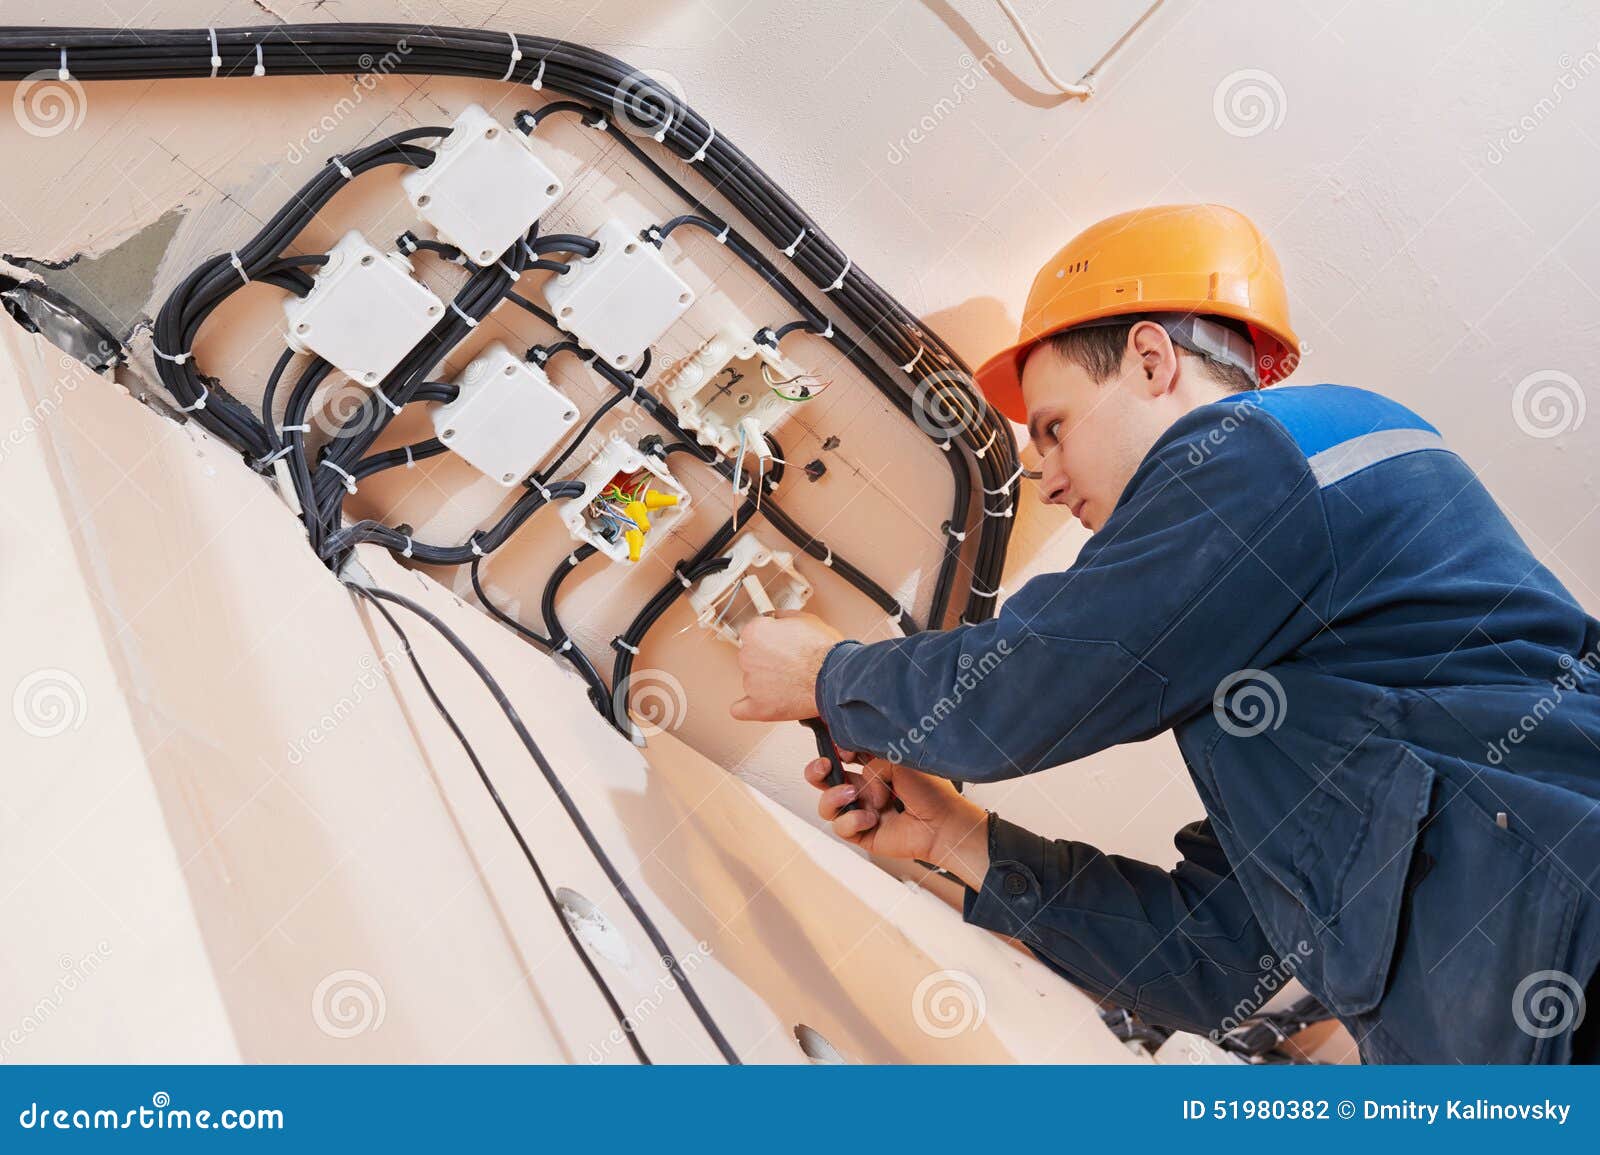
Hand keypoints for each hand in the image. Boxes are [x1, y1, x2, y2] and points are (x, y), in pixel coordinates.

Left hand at [730, 611, 843, 721]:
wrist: (835, 678)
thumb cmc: (824, 650)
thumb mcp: (806, 619)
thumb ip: (783, 617)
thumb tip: (777, 618)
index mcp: (754, 633)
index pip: (755, 632)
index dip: (771, 637)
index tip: (781, 642)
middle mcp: (747, 657)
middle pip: (752, 656)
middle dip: (768, 659)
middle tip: (790, 662)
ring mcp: (751, 683)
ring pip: (753, 680)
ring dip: (767, 681)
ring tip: (791, 682)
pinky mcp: (759, 707)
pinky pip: (741, 710)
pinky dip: (748, 707)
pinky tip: (758, 703)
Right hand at [807, 752, 990, 885]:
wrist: (944, 824)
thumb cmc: (931, 791)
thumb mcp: (899, 759)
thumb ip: (872, 757)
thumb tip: (855, 773)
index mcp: (874, 768)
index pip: (842, 756)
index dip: (835, 751)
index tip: (842, 748)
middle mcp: (865, 790)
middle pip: (824, 779)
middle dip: (815, 771)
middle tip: (824, 766)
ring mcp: (861, 812)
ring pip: (827, 805)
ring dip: (833, 797)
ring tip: (852, 795)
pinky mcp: (862, 834)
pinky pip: (840, 827)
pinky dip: (852, 820)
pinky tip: (871, 817)